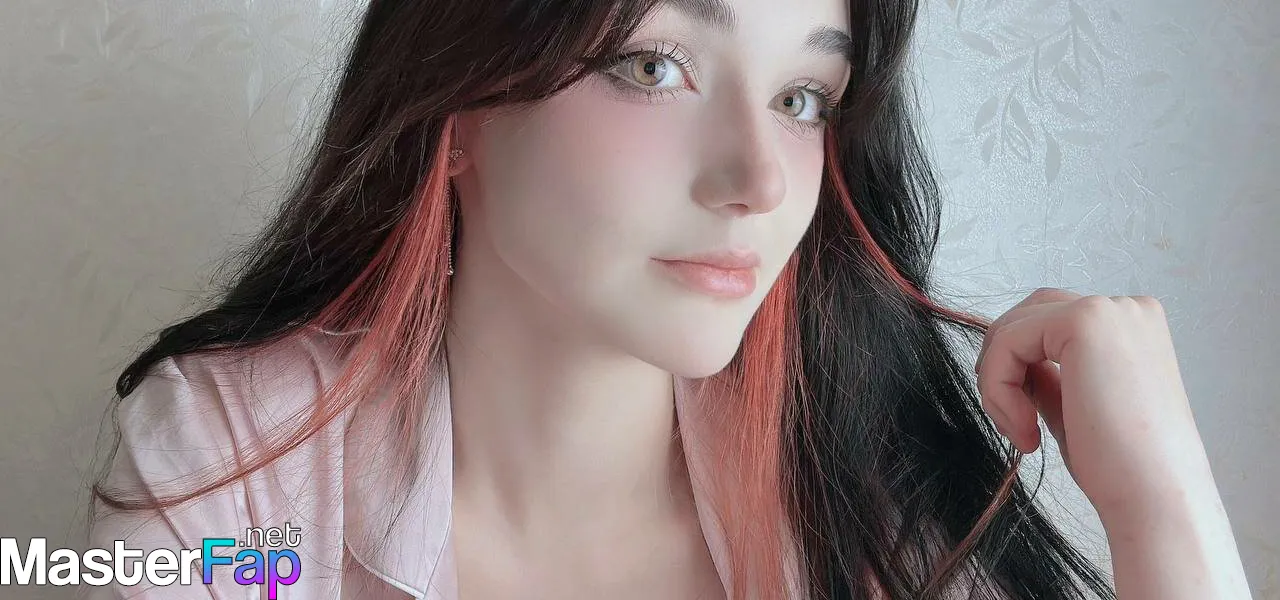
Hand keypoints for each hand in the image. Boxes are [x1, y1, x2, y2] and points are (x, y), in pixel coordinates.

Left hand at [974, 287, 1254, 597]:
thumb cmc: (1122, 465)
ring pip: (1012, 328)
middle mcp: (1126, 308)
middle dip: (1003, 366)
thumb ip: (1047, 373)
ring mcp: (1108, 309)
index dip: (1019, 368)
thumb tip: (1010, 360)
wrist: (1155, 497)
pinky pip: (1008, 340)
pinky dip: (998, 386)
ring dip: (997, 382)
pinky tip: (1024, 430)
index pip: (1049, 324)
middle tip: (1011, 422)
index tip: (1023, 423)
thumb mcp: (1075, 403)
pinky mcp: (1084, 321)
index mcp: (1133, 326)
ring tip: (1020, 432)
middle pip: (1028, 315)